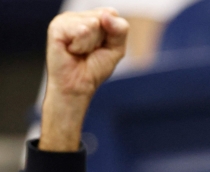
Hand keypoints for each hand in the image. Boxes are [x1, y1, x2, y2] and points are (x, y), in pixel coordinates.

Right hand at [40, 8, 128, 151]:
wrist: (78, 86)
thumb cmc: (95, 68)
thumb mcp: (116, 48)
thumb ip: (120, 29)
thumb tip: (106, 15)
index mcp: (91, 17)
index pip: (112, 13)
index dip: (112, 34)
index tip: (101, 46)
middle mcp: (77, 16)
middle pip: (103, 17)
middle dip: (101, 39)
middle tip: (89, 51)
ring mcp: (65, 20)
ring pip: (93, 23)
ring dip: (90, 44)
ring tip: (79, 52)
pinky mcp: (56, 27)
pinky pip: (81, 30)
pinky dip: (81, 46)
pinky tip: (71, 51)